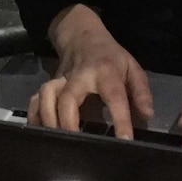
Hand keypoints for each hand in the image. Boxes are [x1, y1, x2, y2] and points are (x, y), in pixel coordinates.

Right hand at [28, 4, 153, 138]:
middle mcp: (79, 76)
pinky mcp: (48, 85)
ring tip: (57, 142)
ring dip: (48, 119)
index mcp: (106, 72)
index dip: (120, 119)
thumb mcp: (131, 67)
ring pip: (46, 95)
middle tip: (76, 145)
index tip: (124, 141)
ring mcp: (60, 80)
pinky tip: (40, 133)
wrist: (83, 35)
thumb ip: (140, 91)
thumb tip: (147, 116)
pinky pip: (34, 100)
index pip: (114, 96)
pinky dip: (34, 117)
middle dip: (69, 122)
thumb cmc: (111, 57)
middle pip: (68, 97)